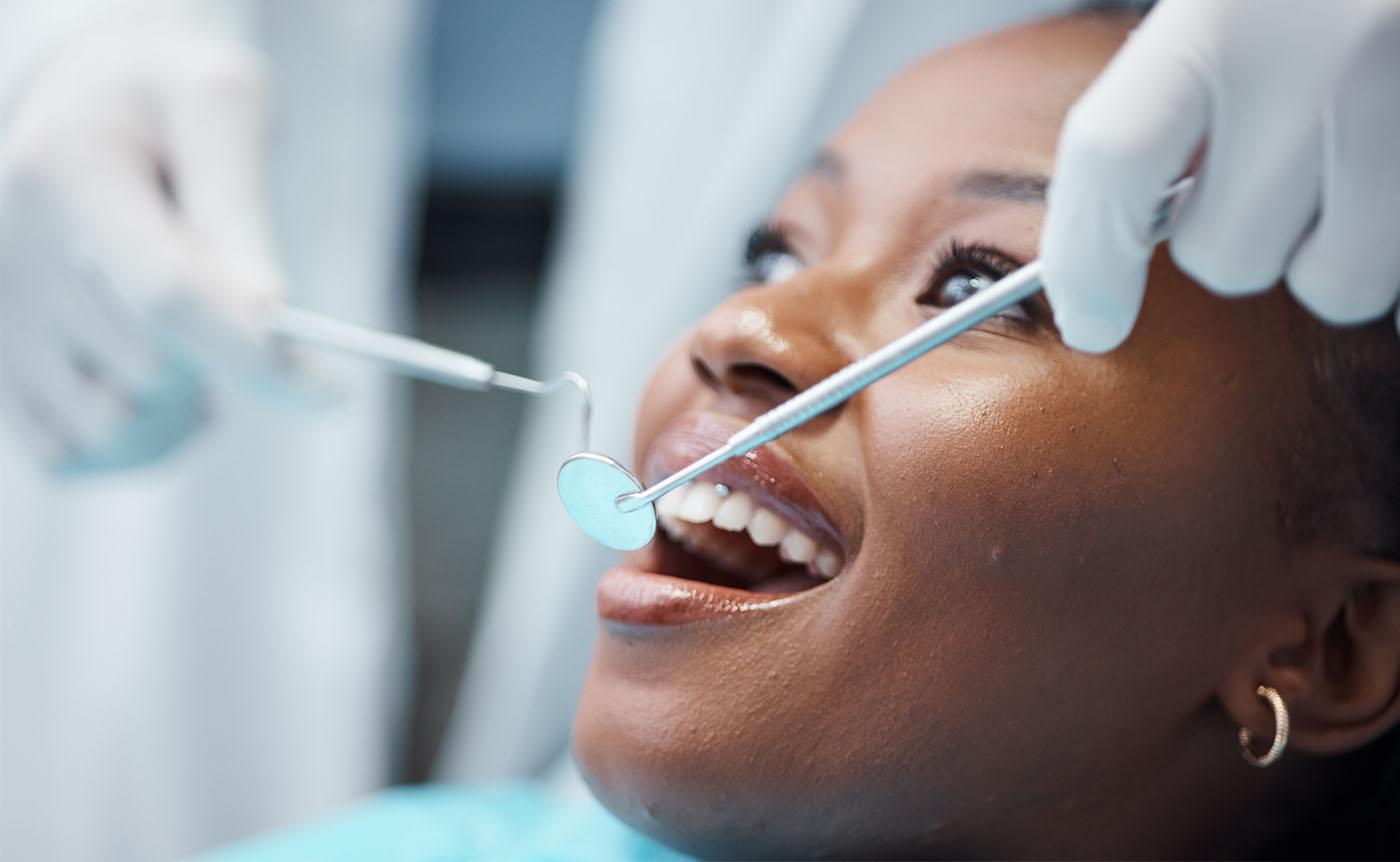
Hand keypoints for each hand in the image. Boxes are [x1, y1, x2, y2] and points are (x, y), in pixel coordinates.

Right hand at [0, 22, 295, 470]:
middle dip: (224, 356)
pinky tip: (162, 390)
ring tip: (197, 339)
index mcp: (66, 173)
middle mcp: (10, 250)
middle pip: (154, 369)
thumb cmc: (171, 100)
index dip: (254, 356)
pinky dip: (138, 444)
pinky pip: (75, 456)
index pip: (167, 297)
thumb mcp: (222, 103)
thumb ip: (240, 206)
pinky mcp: (0, 365)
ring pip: (114, 428)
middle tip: (238, 304)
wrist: (90, 104)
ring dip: (181, 407)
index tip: (329, 393)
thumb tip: (267, 317)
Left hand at [1040, 0, 1399, 352]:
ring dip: (1325, 254)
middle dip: (1231, 236)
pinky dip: (1384, 238)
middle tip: (1263, 170)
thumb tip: (1114, 223)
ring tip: (1344, 170)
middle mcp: (1325, 56)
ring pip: (1333, 283)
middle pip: (1226, 253)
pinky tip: (1382, 173)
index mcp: (1226, 4)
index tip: (1090, 319)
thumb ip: (1171, 80)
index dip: (1087, 258)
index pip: (1116, 159)